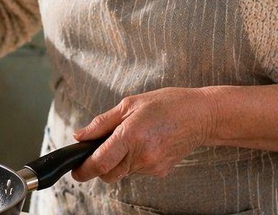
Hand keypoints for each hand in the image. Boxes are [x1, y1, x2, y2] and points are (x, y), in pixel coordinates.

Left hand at [71, 87, 213, 182]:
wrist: (201, 116)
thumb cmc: (167, 104)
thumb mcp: (130, 104)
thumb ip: (102, 123)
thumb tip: (80, 136)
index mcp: (131, 135)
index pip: (100, 163)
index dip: (84, 170)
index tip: (76, 171)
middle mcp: (142, 155)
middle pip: (108, 174)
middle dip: (100, 166)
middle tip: (103, 147)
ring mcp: (153, 166)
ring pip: (123, 173)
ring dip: (119, 161)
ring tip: (133, 138)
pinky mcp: (161, 172)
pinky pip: (137, 171)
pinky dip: (134, 161)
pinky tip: (145, 144)